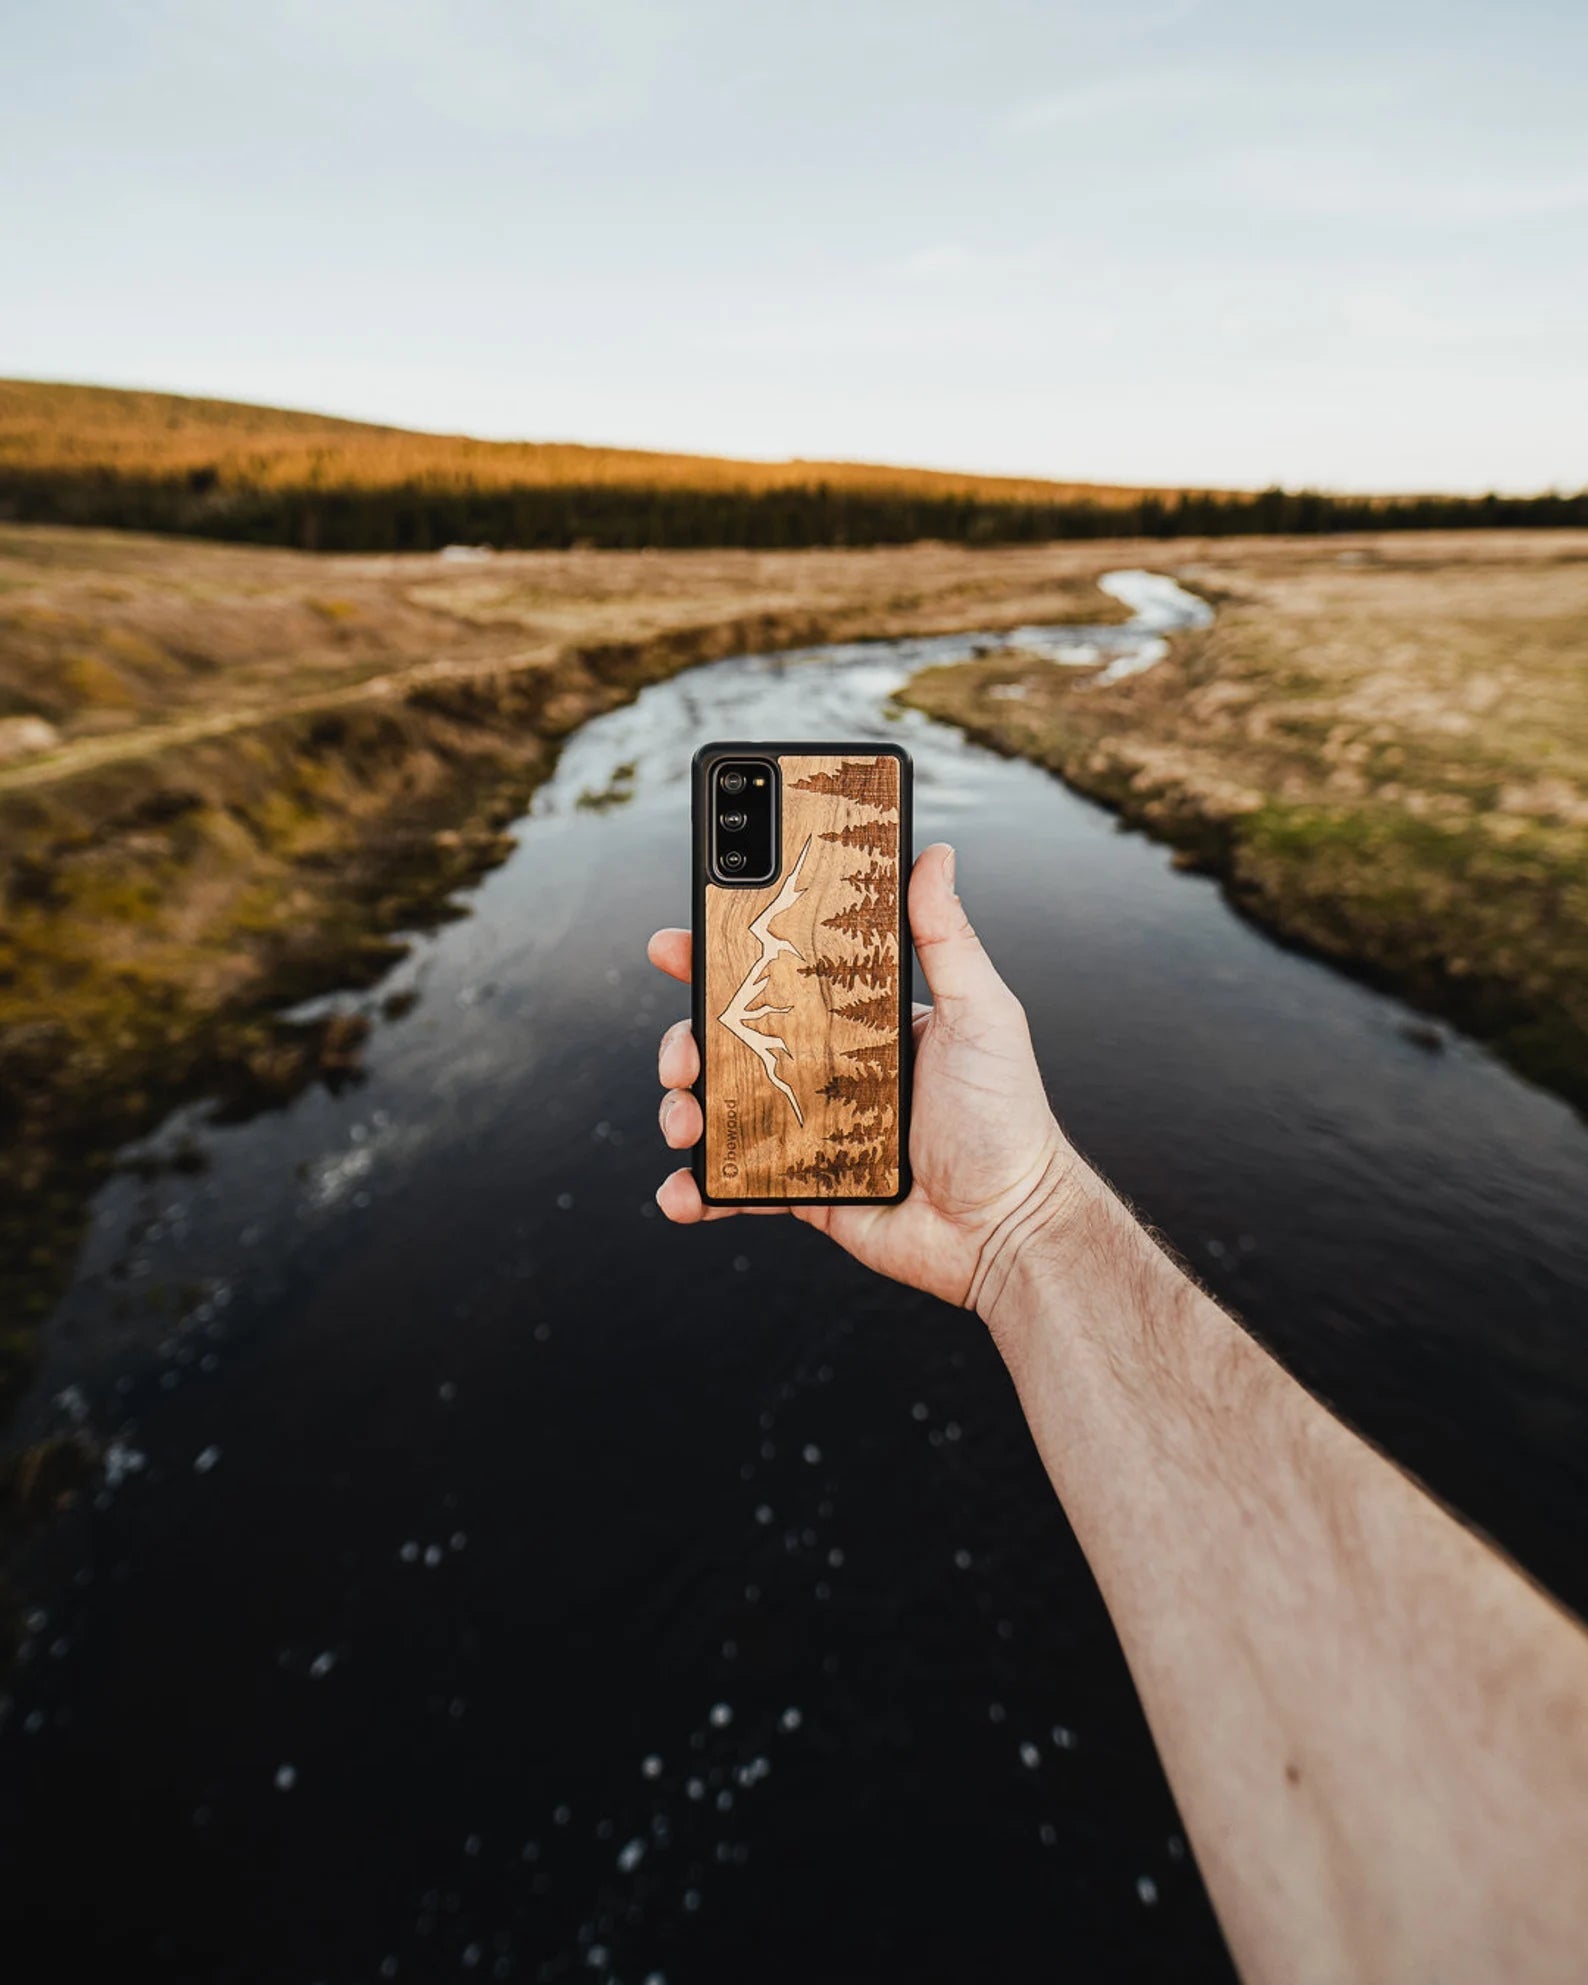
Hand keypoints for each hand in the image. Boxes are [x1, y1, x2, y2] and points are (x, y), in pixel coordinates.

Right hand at [647, 842, 1080, 1318]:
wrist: (1008, 1229)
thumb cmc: (1006, 1117)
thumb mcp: (982, 1013)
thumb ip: (947, 937)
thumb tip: (933, 854)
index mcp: (857, 1021)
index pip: (776, 976)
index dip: (719, 958)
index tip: (676, 942)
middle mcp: (824, 1069)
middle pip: (729, 1041)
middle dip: (684, 1040)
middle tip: (680, 1049)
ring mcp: (807, 1130)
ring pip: (719, 1108)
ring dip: (682, 1110)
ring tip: (684, 1123)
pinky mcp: (801, 1190)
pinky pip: (733, 1186)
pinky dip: (696, 1191)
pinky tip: (683, 1193)